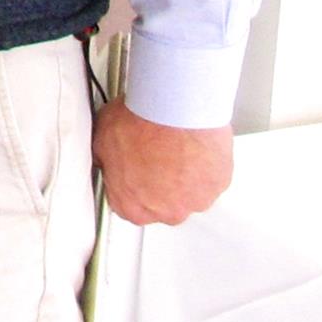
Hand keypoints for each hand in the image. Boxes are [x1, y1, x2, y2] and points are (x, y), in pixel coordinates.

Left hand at [92, 96, 232, 224]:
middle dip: (157, 183)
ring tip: (174, 147)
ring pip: (188, 192)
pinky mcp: (219, 183)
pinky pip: (209, 177)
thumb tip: (107, 161)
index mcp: (133, 207)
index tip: (130, 172)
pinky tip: (192, 145)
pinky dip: (203, 164)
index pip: (127, 208)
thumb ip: (107, 162)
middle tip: (153, 155)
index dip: (128, 186)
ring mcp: (196, 200)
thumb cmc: (139, 123)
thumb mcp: (102, 140)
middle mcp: (167, 212)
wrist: (172, 109)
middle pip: (161, 204)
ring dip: (183, 175)